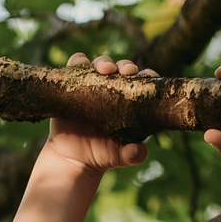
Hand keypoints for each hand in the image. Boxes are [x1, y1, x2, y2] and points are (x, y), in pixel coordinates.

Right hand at [44, 54, 148, 169]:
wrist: (73, 160)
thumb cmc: (102, 155)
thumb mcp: (120, 157)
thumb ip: (134, 155)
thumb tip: (138, 150)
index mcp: (128, 101)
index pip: (141, 81)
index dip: (146, 75)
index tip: (148, 75)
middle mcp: (111, 89)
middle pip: (121, 68)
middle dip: (126, 65)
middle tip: (127, 71)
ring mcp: (92, 86)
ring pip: (99, 64)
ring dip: (103, 62)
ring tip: (105, 69)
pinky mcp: (72, 87)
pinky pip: (74, 68)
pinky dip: (78, 61)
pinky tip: (81, 64)